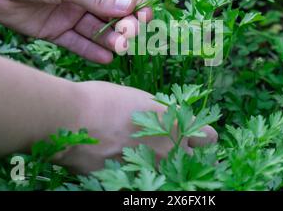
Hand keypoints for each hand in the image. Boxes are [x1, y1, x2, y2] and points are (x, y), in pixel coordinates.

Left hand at [0, 0, 151, 62]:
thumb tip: (131, 7)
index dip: (137, 2)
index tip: (145, 17)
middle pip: (114, 12)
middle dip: (126, 24)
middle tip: (130, 35)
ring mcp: (71, 13)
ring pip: (98, 29)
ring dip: (111, 39)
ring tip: (121, 49)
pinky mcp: (56, 30)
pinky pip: (78, 42)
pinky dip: (92, 51)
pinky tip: (106, 58)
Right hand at [56, 81, 217, 173]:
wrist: (72, 119)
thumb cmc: (105, 100)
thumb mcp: (141, 99)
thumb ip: (161, 113)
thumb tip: (166, 119)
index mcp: (176, 124)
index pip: (210, 138)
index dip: (202, 137)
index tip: (193, 136)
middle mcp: (170, 150)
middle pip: (196, 162)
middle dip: (187, 157)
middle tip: (169, 151)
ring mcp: (151, 170)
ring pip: (171, 176)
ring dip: (163, 168)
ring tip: (142, 157)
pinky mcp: (131, 182)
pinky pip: (142, 182)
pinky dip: (137, 176)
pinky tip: (122, 164)